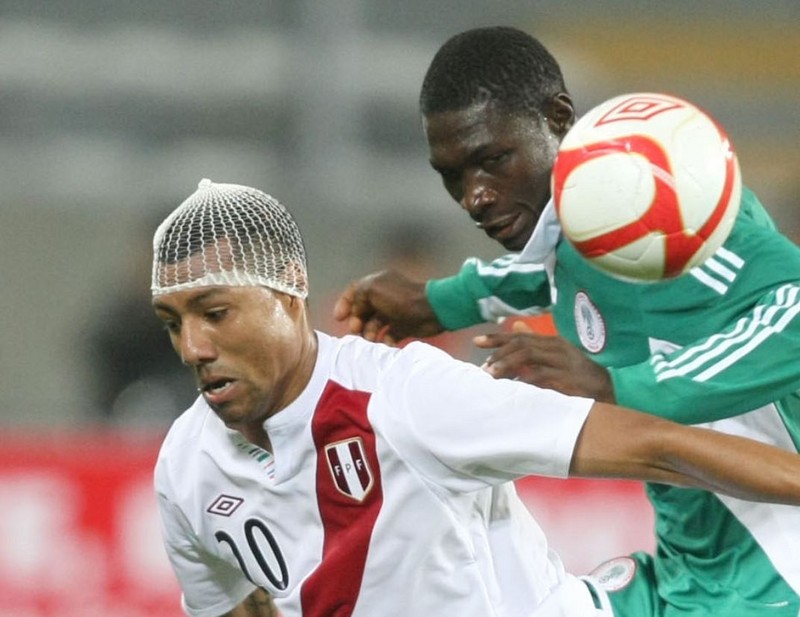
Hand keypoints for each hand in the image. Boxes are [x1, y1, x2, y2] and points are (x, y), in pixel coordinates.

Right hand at [333, 269, 443, 343]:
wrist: (431, 310)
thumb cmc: (400, 298)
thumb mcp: (372, 290)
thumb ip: (357, 297)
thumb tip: (356, 313)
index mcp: (377, 283)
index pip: (355, 291)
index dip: (345, 304)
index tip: (338, 318)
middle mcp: (385, 297)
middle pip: (363, 311)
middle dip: (357, 322)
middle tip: (356, 330)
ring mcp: (395, 312)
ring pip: (374, 325)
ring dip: (370, 333)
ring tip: (372, 339)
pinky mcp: (404, 326)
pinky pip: (389, 336)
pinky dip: (386, 341)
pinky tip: (387, 343)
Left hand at [474, 321, 615, 402]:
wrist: (609, 388)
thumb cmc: (579, 374)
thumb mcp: (557, 356)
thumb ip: (536, 344)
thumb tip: (516, 328)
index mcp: (552, 341)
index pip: (520, 335)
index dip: (497, 338)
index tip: (477, 342)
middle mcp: (557, 347)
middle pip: (521, 343)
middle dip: (498, 352)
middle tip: (483, 366)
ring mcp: (563, 361)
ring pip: (528, 356)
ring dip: (507, 364)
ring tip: (492, 373)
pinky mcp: (567, 377)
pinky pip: (541, 375)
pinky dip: (525, 379)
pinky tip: (513, 385)